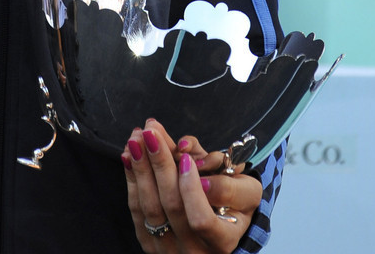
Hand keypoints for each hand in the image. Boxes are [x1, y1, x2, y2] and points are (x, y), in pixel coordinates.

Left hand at [122, 120, 261, 252]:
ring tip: (137, 137)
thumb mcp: (246, 194)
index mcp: (222, 240)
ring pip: (150, 206)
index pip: (201, 220)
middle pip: (171, 205)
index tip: (185, 157)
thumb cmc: (234, 205)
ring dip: (141, 166)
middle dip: (160, 163)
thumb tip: (190, 165)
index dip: (190, 189)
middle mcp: (194, 250)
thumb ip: (227, 182)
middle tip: (152, 132)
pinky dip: (132, 178)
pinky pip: (136, 209)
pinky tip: (129, 154)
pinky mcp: (150, 241)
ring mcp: (169, 249)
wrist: (216, 232)